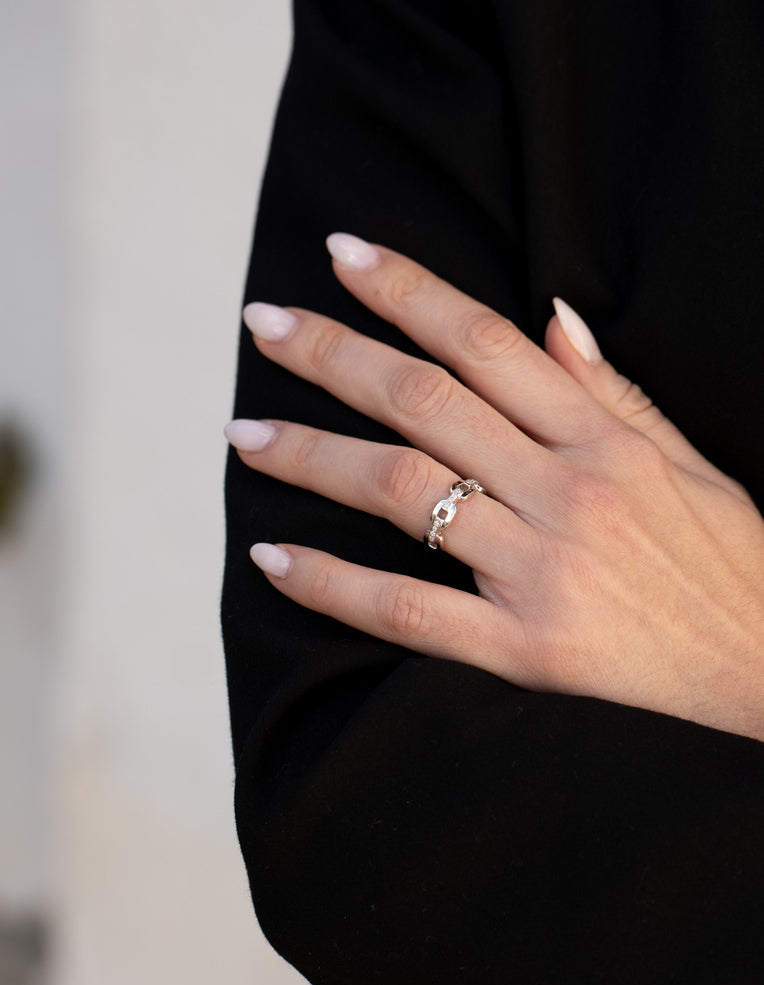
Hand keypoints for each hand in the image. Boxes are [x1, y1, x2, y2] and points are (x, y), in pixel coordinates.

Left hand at [225, 234, 763, 740]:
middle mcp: (566, 492)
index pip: (486, 342)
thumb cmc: (732, 567)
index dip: (408, 290)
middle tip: (265, 322)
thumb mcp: (689, 462)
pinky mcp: (524, 652)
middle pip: (423, 401)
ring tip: (245, 432)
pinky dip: (332, 583)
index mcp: (606, 439)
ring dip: (311, 456)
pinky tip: (272, 555)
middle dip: (333, 354)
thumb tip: (552, 314)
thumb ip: (613, 390)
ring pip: (400, 491)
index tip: (344, 257)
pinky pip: (405, 612)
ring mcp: (541, 572)